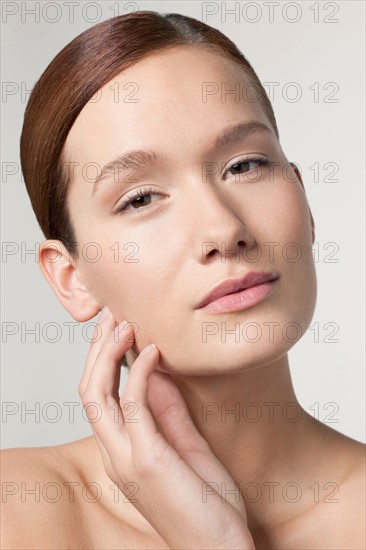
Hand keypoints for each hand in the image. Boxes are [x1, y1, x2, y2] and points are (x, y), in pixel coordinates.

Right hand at [78, 308, 255, 549]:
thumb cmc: (207, 506)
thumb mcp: (187, 447)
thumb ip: (168, 411)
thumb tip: (155, 371)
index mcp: (123, 450)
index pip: (99, 396)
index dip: (103, 358)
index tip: (116, 327)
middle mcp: (116, 453)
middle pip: (89, 390)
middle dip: (98, 349)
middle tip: (112, 316)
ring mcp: (128, 457)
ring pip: (97, 395)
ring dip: (108, 354)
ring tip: (124, 324)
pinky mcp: (147, 460)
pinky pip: (133, 406)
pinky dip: (138, 373)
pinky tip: (152, 351)